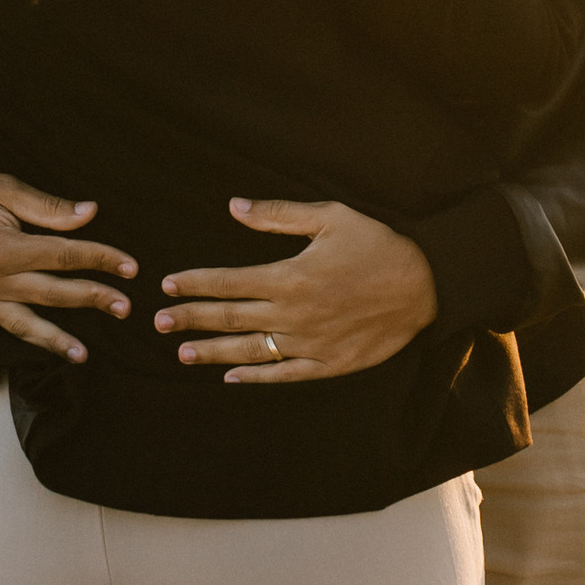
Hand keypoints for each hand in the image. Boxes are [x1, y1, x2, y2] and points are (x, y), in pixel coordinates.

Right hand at [0, 162, 134, 388]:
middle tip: (125, 308)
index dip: (101, 259)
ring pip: (22, 324)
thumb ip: (48, 207)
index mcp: (6, 247)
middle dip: (91, 299)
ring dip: (53, 341)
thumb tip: (91, 213)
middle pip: (52, 293)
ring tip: (83, 356)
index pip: (65, 256)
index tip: (131, 267)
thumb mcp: (6, 188)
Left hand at [153, 199, 438, 386]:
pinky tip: (230, 377)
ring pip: (250, 350)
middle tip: (158, 323)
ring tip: (183, 354)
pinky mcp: (329, 364)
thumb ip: (278, 215)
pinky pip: (285, 374)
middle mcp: (294, 314)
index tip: (166, 286)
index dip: (194, 284)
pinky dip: (255, 378)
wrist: (425, 284)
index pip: (228, 282)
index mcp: (290, 276)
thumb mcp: (330, 217)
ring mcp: (310, 343)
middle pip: (230, 318)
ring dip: (213, 352)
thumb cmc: (377, 245)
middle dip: (190, 320)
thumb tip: (234, 207)